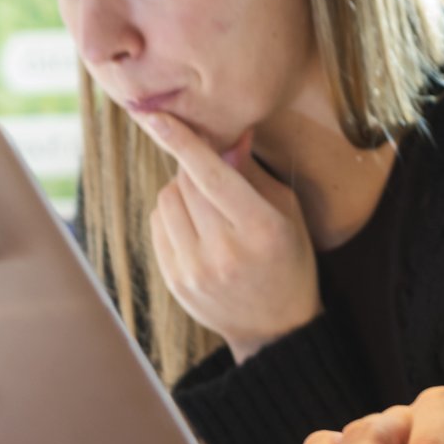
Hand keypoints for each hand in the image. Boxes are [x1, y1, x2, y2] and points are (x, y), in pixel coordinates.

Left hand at [139, 111, 318, 363]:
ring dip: (181, 191)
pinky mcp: (175, 282)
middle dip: (192, 166)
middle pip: (185, 183)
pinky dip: (171, 215)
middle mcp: (224, 252)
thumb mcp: (285, 211)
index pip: (211, 175)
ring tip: (206, 205)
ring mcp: (195, 271)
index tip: (155, 116)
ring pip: (166, 201)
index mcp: (260, 230)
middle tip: (209, 168)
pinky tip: (195, 226)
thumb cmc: (287, 258)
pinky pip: (158, 225)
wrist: (276, 328)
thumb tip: (228, 134)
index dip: (183, 141)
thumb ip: (251, 173)